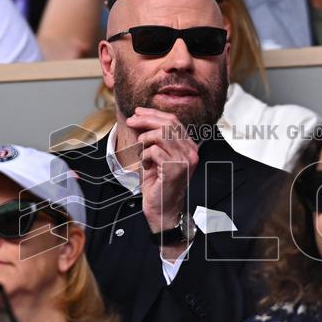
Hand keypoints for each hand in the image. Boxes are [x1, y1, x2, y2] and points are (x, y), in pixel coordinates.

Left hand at [125, 107, 198, 233]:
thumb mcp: (156, 156)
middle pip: (167, 124)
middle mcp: (191, 152)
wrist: (162, 209)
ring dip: (144, 141)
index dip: (154, 114)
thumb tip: (139, 117)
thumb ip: (153, 138)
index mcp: (189, 147)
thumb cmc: (158, 184)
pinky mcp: (175, 168)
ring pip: (160, 135)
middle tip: (130, 121)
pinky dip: (144, 156)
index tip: (137, 113)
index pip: (173, 121)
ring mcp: (185, 160)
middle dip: (145, 119)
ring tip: (140, 152)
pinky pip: (154, 151)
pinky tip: (146, 166)